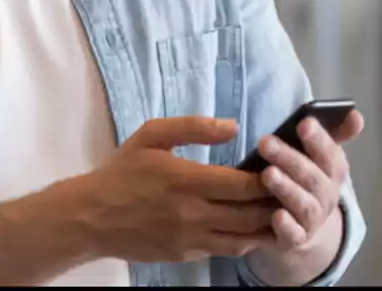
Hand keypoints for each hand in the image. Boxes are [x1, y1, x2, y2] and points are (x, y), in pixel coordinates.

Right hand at [76, 116, 278, 264]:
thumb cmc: (122, 171)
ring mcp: (190, 239)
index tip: (282, 169)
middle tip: (290, 194)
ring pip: (243, 239)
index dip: (268, 179)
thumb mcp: (151, 135)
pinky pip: (223, 250)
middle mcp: (193, 213)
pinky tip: (248, 229)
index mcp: (186, 180)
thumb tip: (232, 126)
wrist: (92, 216)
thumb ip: (193, 127)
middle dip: (274, 204)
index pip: (242, 184)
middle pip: (249, 214)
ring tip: (280, 215)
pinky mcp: (185, 255)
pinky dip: (241, 241)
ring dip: (264, 228)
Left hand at [253, 110, 363, 251]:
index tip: (304, 123)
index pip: (330, 154)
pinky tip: (276, 216)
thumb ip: (333, 133)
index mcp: (333, 171)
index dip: (318, 139)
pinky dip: (286, 226)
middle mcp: (326, 195)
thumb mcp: (318, 155)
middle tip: (265, 142)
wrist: (305, 226)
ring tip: (267, 174)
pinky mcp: (295, 239)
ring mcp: (312, 219)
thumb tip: (355, 114)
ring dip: (286, 189)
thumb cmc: (306, 178)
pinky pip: (294, 234)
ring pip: (303, 204)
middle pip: (311, 177)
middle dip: (289, 159)